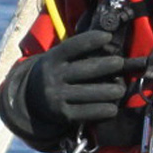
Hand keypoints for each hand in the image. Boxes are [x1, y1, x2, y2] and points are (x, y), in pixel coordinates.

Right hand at [3, 32, 126, 133]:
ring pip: (92, 93)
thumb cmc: (56, 73)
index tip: (107, 37)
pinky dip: (105, 110)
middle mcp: (53, 77)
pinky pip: (90, 112)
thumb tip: (110, 47)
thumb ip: (79, 54)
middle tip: (120, 63)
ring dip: (112, 91)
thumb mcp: (58, 59)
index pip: (73, 47)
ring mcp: (57, 97)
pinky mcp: (64, 115)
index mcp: (52, 59)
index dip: (91, 40)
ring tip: (120, 90)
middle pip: (87, 70)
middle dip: (108, 66)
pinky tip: (112, 108)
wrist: (31, 99)